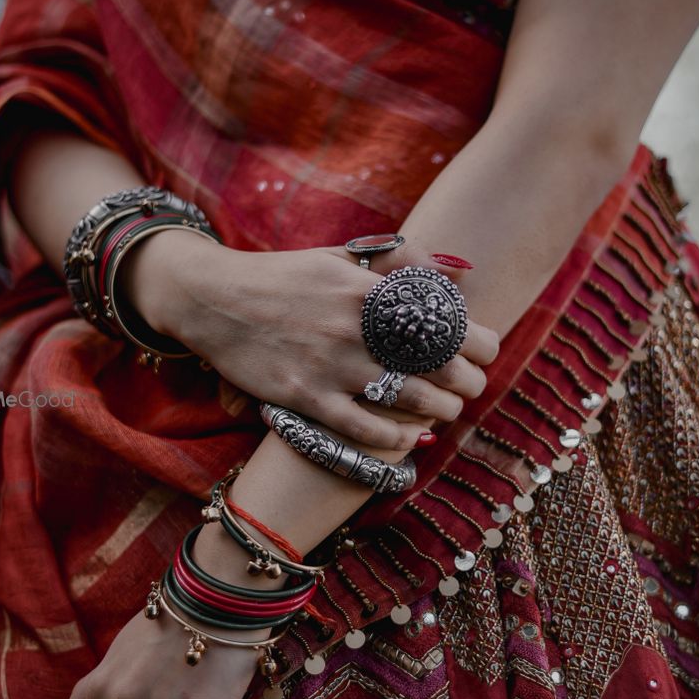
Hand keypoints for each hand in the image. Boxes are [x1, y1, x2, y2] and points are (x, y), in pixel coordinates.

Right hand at [120, 231, 499, 453]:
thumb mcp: (339, 257)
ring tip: (446, 411)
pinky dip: (391, 438)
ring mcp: (330, 365)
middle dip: (465, 380)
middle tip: (471, 387)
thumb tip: (446, 272)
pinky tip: (406, 440)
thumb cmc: (282, 277)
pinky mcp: (304, 397)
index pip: (443, 319)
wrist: (213, 299)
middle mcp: (354, 328)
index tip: (486, 351)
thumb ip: (393, 263)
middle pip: (435, 363)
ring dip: (438, 411)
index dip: (476, 341)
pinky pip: (361, 428)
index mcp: (367, 290)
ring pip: (406, 399)